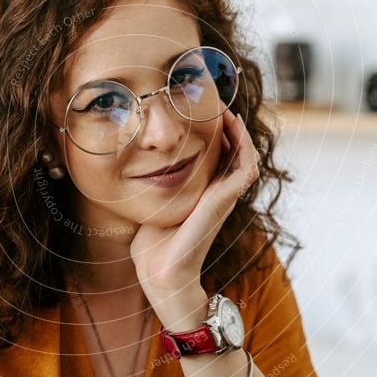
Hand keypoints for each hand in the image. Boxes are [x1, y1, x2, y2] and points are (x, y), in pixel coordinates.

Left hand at [129, 109, 260, 302]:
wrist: (161, 272)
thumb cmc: (152, 247)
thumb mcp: (151, 206)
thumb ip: (149, 189)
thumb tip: (130, 171)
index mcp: (203, 195)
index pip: (218, 159)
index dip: (216, 136)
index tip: (201, 114)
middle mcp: (218, 194)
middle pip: (234, 153)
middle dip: (229, 129)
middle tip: (217, 105)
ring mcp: (224, 197)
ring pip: (246, 156)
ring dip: (240, 132)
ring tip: (227, 111)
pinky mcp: (226, 199)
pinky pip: (246, 166)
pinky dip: (244, 144)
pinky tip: (232, 126)